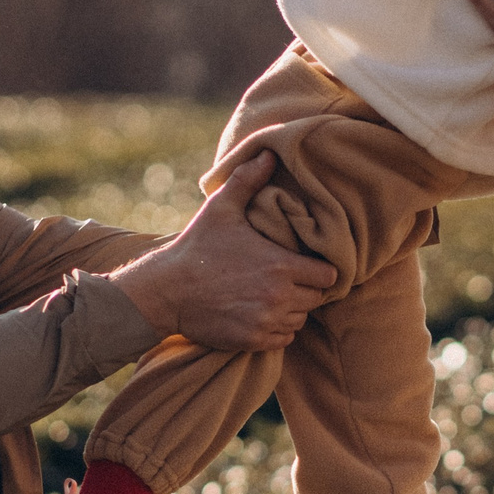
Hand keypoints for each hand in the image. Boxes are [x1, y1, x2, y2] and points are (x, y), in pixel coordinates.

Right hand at [108, 153, 335, 350]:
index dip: (321, 269)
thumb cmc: (197, 246)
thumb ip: (249, 180)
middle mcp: (280, 297)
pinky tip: (261, 313)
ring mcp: (267, 321)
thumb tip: (270, 153)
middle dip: (307, 289)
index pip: (328, 275)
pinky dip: (277, 330)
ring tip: (273, 295)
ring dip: (292, 310)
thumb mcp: (221, 207)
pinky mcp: (253, 341)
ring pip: (300, 320)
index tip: (306, 264)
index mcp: (282, 265)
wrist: (165, 291)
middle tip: (288, 279)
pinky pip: (283, 339)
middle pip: (317, 299)